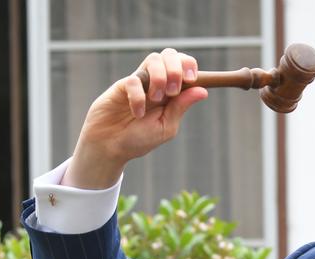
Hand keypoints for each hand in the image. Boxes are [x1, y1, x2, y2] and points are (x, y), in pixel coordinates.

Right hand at [65, 48, 208, 188]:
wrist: (111, 147)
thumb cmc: (138, 139)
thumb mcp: (165, 127)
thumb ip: (180, 108)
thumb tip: (203, 91)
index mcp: (170, 92)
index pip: (183, 65)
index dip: (190, 65)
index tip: (191, 80)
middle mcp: (155, 82)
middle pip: (170, 55)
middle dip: (176, 69)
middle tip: (173, 91)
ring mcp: (139, 82)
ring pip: (153, 59)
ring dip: (160, 77)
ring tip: (155, 99)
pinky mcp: (122, 86)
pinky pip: (134, 80)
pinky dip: (139, 96)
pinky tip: (137, 113)